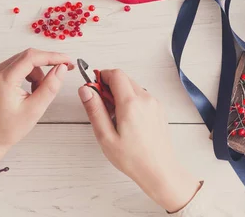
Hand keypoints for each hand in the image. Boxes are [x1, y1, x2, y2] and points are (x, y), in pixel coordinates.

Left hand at [0, 48, 72, 166]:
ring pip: (25, 61)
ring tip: (39, 92)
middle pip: (28, 56)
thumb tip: (62, 68)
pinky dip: (30, 75)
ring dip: (38, 72)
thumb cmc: (9, 128)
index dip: (52, 56)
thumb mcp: (35, 109)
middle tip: (64, 70)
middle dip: (47, 63)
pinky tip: (31, 90)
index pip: (31, 57)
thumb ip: (50, 86)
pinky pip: (19, 67)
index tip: (67, 60)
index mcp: (4, 79)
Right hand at [78, 69, 200, 212]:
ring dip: (120, 94)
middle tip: (102, 106)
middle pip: (124, 79)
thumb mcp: (105, 136)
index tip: (94, 89)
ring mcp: (154, 103)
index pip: (115, 74)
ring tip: (115, 118)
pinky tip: (127, 121)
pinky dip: (131, 101)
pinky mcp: (159, 109)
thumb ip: (94, 109)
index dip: (102, 77)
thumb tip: (85, 90)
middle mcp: (145, 99)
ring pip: (133, 87)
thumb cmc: (133, 158)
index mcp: (131, 103)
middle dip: (109, 87)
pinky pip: (141, 97)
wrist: (159, 171)